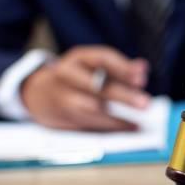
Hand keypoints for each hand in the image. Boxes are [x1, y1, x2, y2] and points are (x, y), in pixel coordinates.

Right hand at [21, 46, 150, 130]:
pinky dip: (113, 126)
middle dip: (123, 95)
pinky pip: (91, 122)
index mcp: (78, 58)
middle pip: (97, 86)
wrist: (39, 94)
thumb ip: (118, 67)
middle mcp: (67, 75)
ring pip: (92, 107)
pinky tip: (130, 126)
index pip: (102, 60)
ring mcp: (63, 97)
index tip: (143, 77)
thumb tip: (143, 68)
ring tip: (139, 121)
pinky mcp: (63, 116)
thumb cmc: (77, 77)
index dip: (123, 68)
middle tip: (146, 103)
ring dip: (118, 116)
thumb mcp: (93, 65)